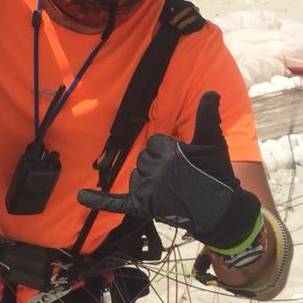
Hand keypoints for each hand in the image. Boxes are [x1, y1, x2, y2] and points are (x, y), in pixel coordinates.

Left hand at [77, 92, 260, 252]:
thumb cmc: (217, 174)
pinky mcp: (143, 207)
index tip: (185, 162)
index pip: (154, 143)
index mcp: (168, 151)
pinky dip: (98, 201)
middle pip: (143, 158)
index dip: (169, 151)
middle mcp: (154, 170)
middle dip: (158, 166)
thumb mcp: (213, 143)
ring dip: (148, 181)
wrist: (221, 211)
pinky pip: (116, 202)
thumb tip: (211, 91)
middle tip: (181, 178)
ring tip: (172, 191)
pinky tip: (81, 197)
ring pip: (136, 176)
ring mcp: (147, 190)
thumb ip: (207, 116)